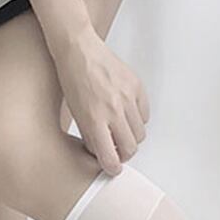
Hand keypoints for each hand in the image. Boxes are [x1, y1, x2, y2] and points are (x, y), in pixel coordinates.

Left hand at [52, 28, 149, 174]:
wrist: (79, 51)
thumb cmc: (74, 82)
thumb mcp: (77, 117)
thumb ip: (92, 139)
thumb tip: (105, 155)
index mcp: (95, 120)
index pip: (111, 158)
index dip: (113, 168)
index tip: (113, 168)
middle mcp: (113, 110)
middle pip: (131, 148)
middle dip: (124, 154)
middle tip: (116, 149)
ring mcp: (127, 97)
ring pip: (140, 133)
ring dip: (131, 137)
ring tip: (120, 130)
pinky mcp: (136, 86)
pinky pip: (145, 114)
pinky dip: (138, 119)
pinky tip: (126, 114)